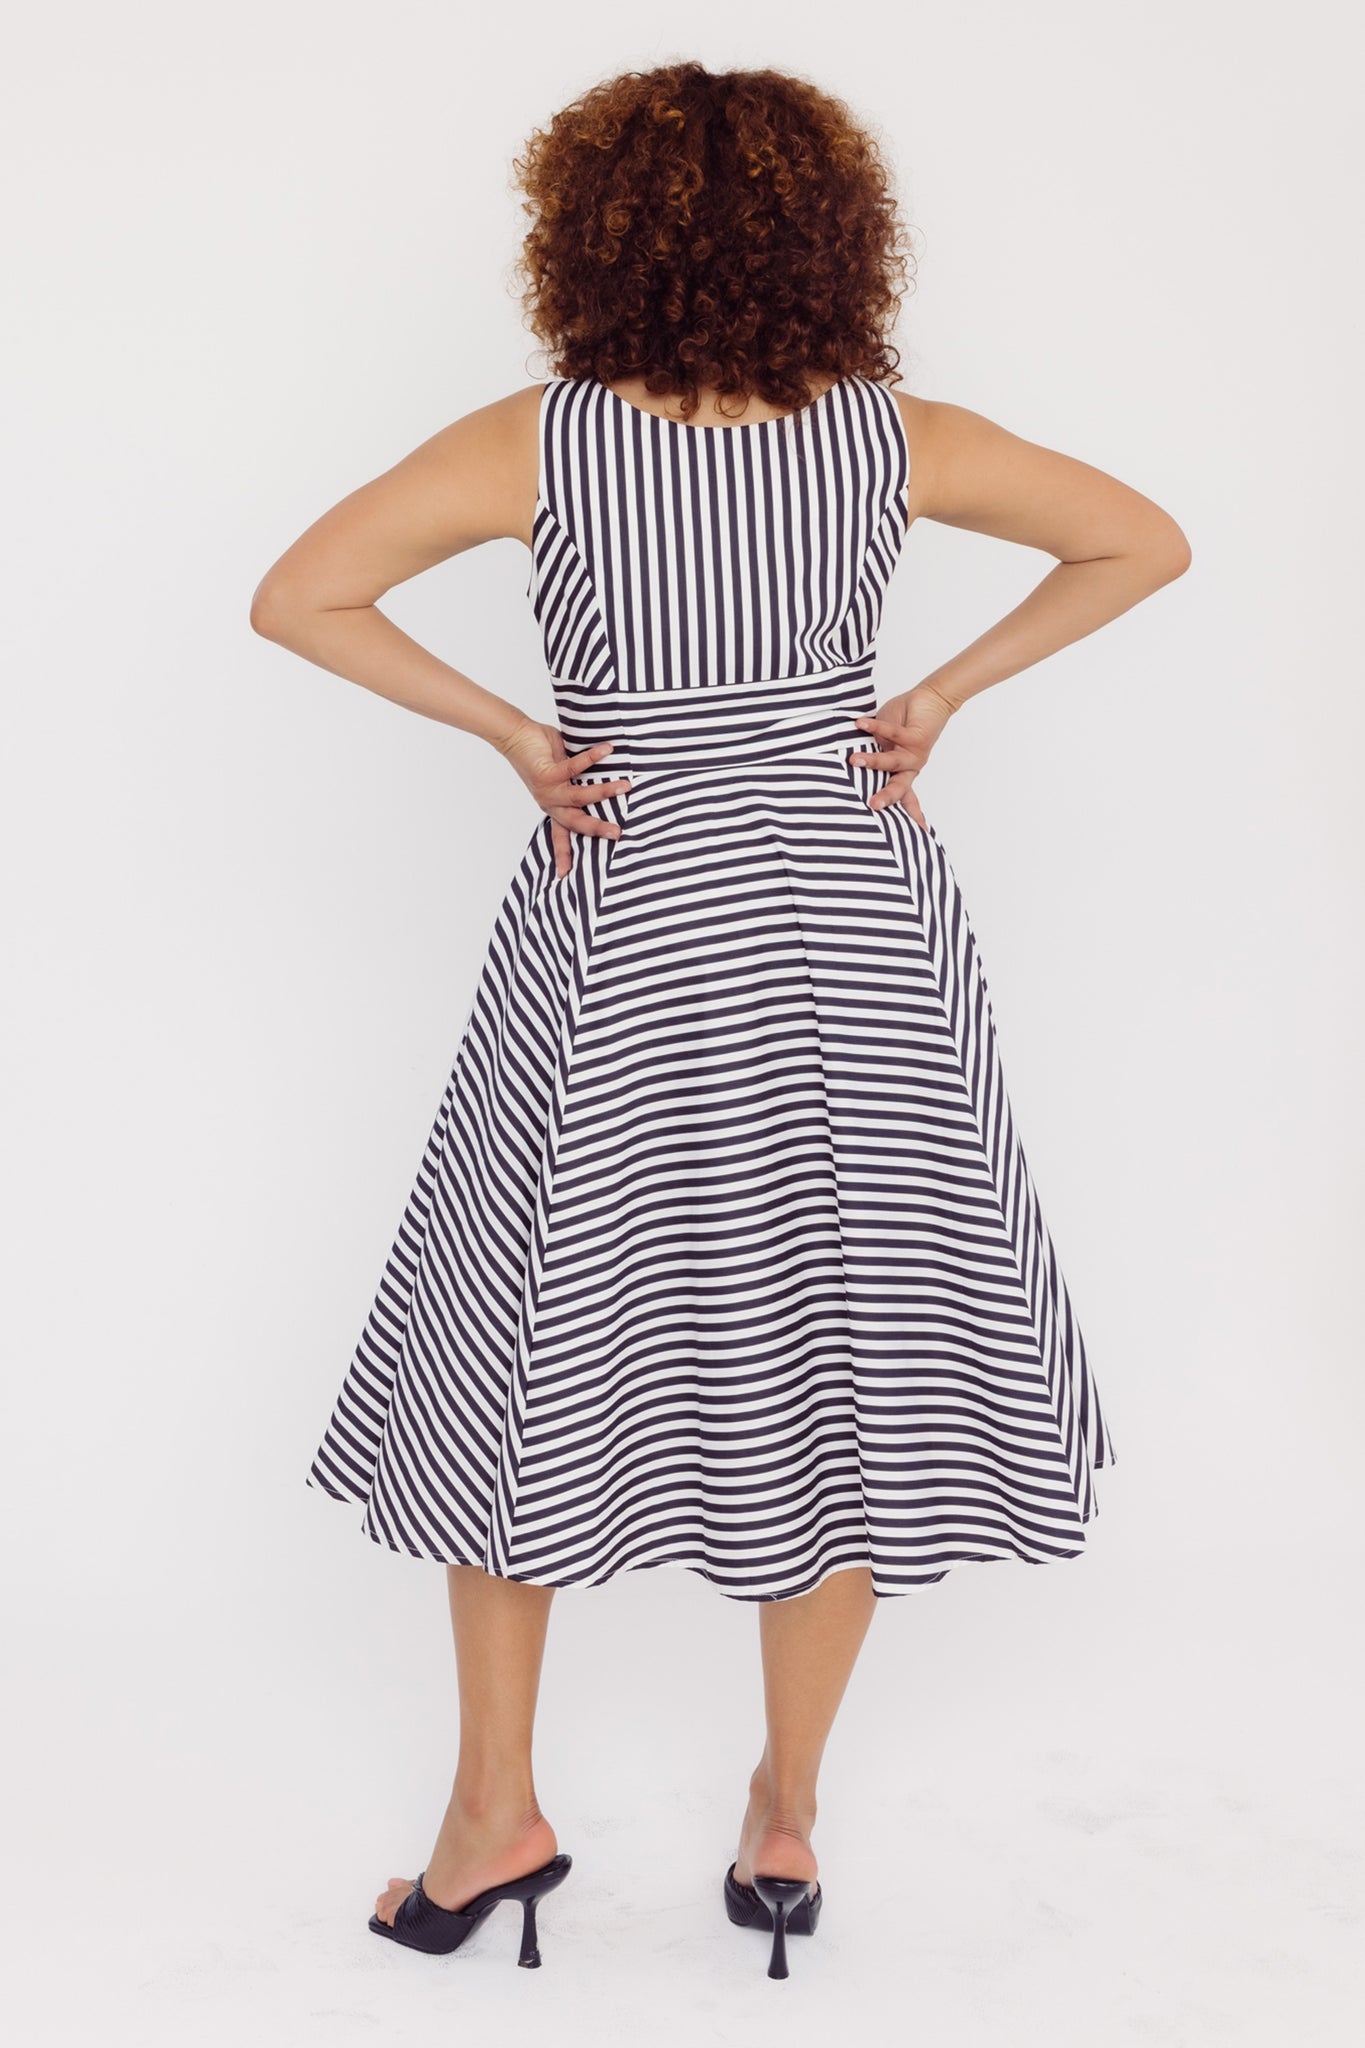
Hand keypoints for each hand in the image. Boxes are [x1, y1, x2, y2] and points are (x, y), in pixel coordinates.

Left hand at [494, 718, 632, 878]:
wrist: (514, 735)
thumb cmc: (541, 753)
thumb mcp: (563, 773)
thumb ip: (581, 779)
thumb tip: (612, 778)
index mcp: (553, 806)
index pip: (560, 836)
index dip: (563, 856)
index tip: (565, 876)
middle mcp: (550, 802)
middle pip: (575, 823)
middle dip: (597, 830)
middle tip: (618, 834)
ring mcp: (548, 790)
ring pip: (578, 798)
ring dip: (604, 792)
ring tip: (626, 786)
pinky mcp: (546, 773)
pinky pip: (573, 768)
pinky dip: (592, 758)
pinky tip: (608, 750)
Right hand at [849, 683, 958, 826]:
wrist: (929, 699)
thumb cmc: (905, 721)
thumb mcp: (886, 742)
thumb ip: (875, 752)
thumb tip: (852, 759)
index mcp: (904, 772)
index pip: (905, 798)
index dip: (910, 816)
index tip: (916, 833)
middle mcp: (910, 766)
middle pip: (900, 788)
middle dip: (886, 797)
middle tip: (872, 806)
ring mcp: (913, 752)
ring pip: (893, 762)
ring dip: (873, 761)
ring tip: (854, 760)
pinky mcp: (915, 736)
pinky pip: (893, 734)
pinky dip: (874, 728)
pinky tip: (860, 724)